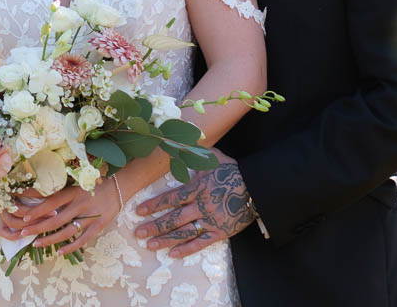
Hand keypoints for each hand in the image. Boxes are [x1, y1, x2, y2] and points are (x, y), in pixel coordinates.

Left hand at [1, 179, 124, 254]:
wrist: (118, 188)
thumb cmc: (92, 187)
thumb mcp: (76, 185)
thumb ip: (61, 194)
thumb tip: (37, 198)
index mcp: (73, 192)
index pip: (52, 202)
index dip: (37, 211)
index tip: (24, 218)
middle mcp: (80, 204)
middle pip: (56, 219)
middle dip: (38, 227)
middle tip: (24, 233)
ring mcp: (90, 216)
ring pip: (67, 231)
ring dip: (50, 239)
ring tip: (36, 244)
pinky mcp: (99, 225)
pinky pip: (82, 239)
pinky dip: (70, 247)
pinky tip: (59, 252)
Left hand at [134, 150, 254, 257]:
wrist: (258, 188)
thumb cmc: (234, 171)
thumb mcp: (214, 157)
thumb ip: (195, 152)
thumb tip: (178, 141)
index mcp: (198, 188)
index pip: (171, 198)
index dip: (154, 205)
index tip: (139, 211)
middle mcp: (202, 206)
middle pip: (174, 218)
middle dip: (154, 226)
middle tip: (138, 233)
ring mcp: (211, 220)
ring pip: (184, 232)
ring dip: (165, 239)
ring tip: (150, 245)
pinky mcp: (220, 232)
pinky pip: (201, 242)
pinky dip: (187, 249)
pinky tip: (173, 254)